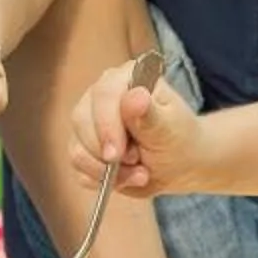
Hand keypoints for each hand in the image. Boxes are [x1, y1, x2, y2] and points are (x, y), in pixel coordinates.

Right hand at [70, 56, 204, 195]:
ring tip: (140, 173)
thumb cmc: (179, 140)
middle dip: (107, 153)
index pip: (103, 94)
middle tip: (136, 166)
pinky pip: (78, 167)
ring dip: (106, 171)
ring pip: (77, 148)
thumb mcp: (171, 130)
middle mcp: (101, 94)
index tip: (117, 154)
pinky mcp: (83, 146)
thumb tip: (135, 96)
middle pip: (82, 120)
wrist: (179, 165)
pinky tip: (125, 178)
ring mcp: (89, 120)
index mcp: (127, 77)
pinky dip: (100, 179)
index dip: (107, 126)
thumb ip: (150, 116)